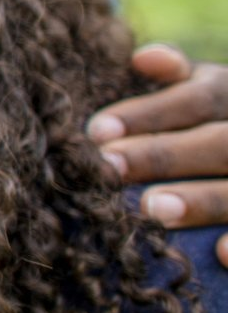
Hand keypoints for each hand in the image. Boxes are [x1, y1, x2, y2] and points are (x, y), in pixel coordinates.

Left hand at [86, 46, 227, 256]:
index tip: (97, 131)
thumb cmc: (221, 122)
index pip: (204, 97)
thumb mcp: (213, 89)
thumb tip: (143, 59)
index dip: (152, 112)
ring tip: (152, 210)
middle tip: (109, 168)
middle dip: (165, 155)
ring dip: (203, 199)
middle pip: (223, 143)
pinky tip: (221, 253)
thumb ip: (180, 76)